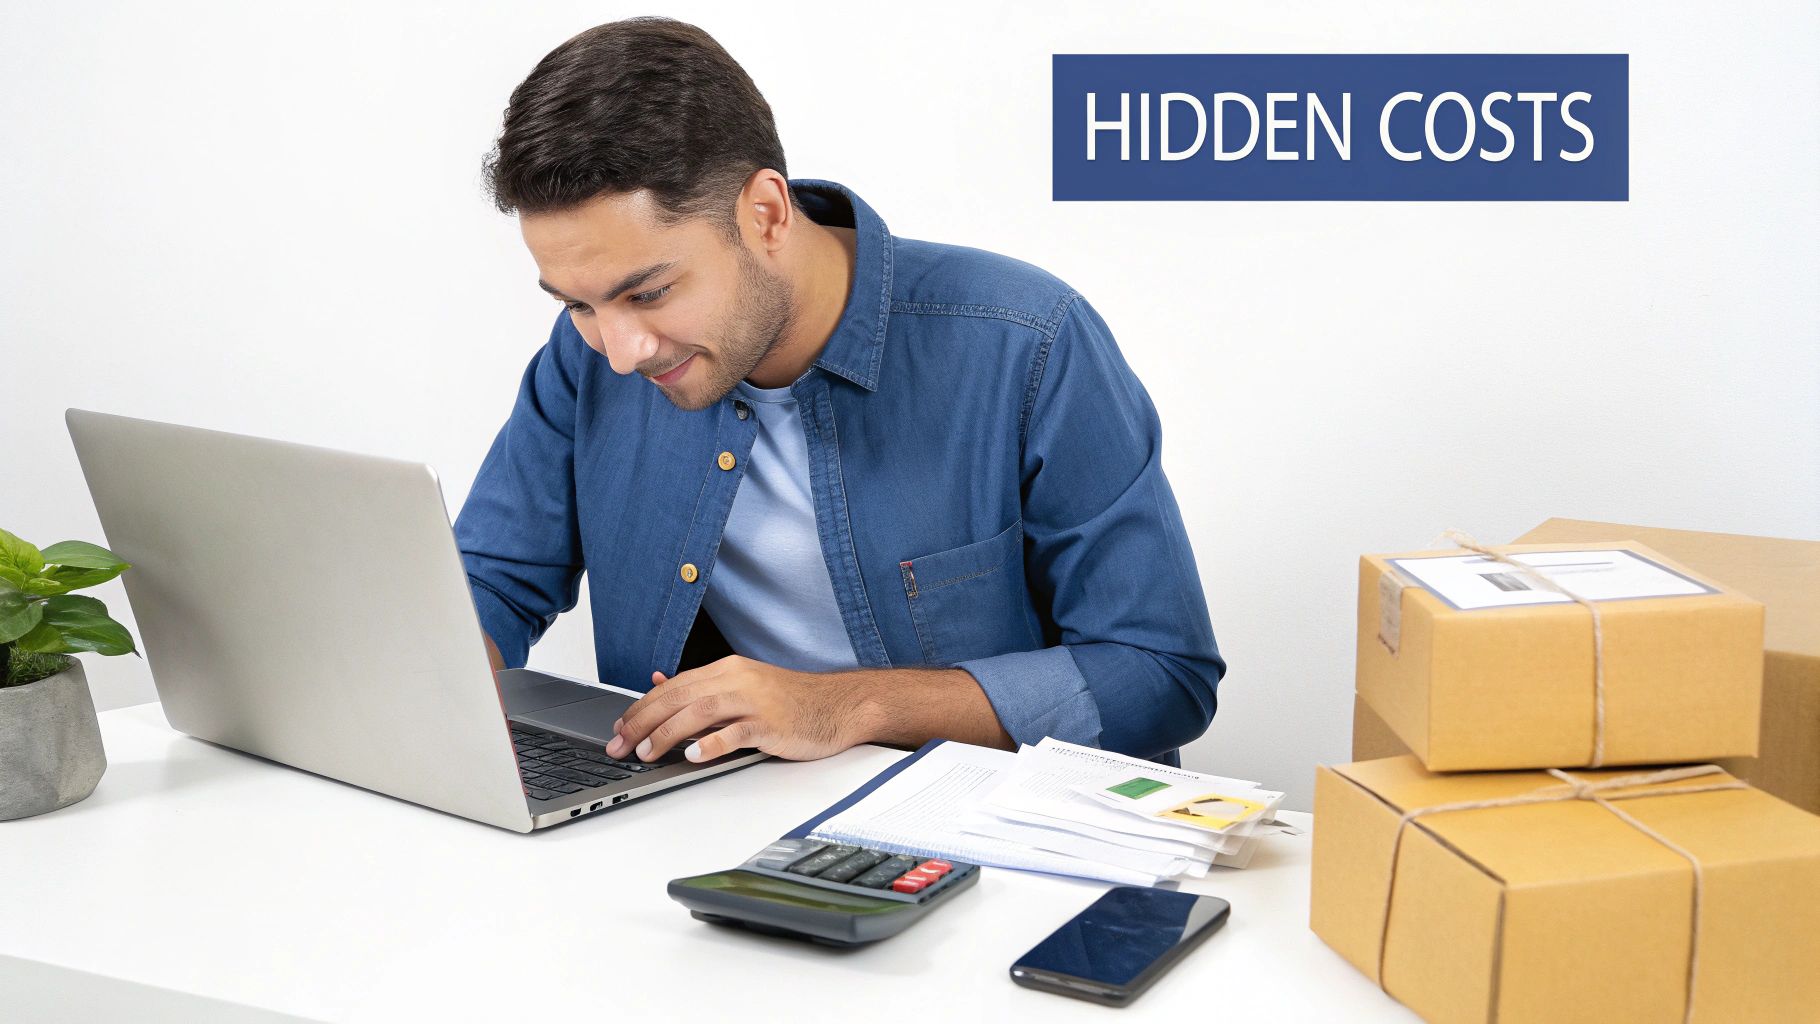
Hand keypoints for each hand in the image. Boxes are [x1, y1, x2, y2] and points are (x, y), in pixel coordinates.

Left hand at [605, 655, 867, 763]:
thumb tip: (660, 683)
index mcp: (727, 670)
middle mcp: (738, 680)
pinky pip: (737, 732)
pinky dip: (713, 743)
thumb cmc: (792, 701)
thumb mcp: (743, 686)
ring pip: (700, 711)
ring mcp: (755, 701)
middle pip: (680, 696)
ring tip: (647, 753)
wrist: (839, 705)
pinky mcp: (772, 723)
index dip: (642, 707)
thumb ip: (702, 688)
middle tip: (621, 745)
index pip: (674, 686)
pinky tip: (694, 755)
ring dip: (668, 733)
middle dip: (644, 721)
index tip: (620, 727)